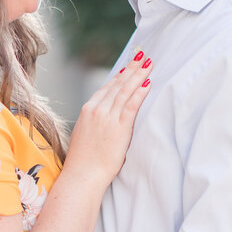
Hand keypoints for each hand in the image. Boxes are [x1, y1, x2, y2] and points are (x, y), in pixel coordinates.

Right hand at [67, 53, 151, 184]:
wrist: (82, 174)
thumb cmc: (83, 161)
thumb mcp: (85, 135)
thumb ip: (94, 123)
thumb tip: (103, 120)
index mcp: (88, 110)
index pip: (107, 88)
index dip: (120, 76)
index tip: (129, 67)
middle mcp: (97, 110)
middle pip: (117, 85)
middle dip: (132, 70)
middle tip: (143, 57)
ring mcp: (107, 118)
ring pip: (125, 91)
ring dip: (138, 76)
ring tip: (149, 65)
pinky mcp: (119, 127)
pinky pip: (131, 105)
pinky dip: (140, 93)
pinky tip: (148, 84)